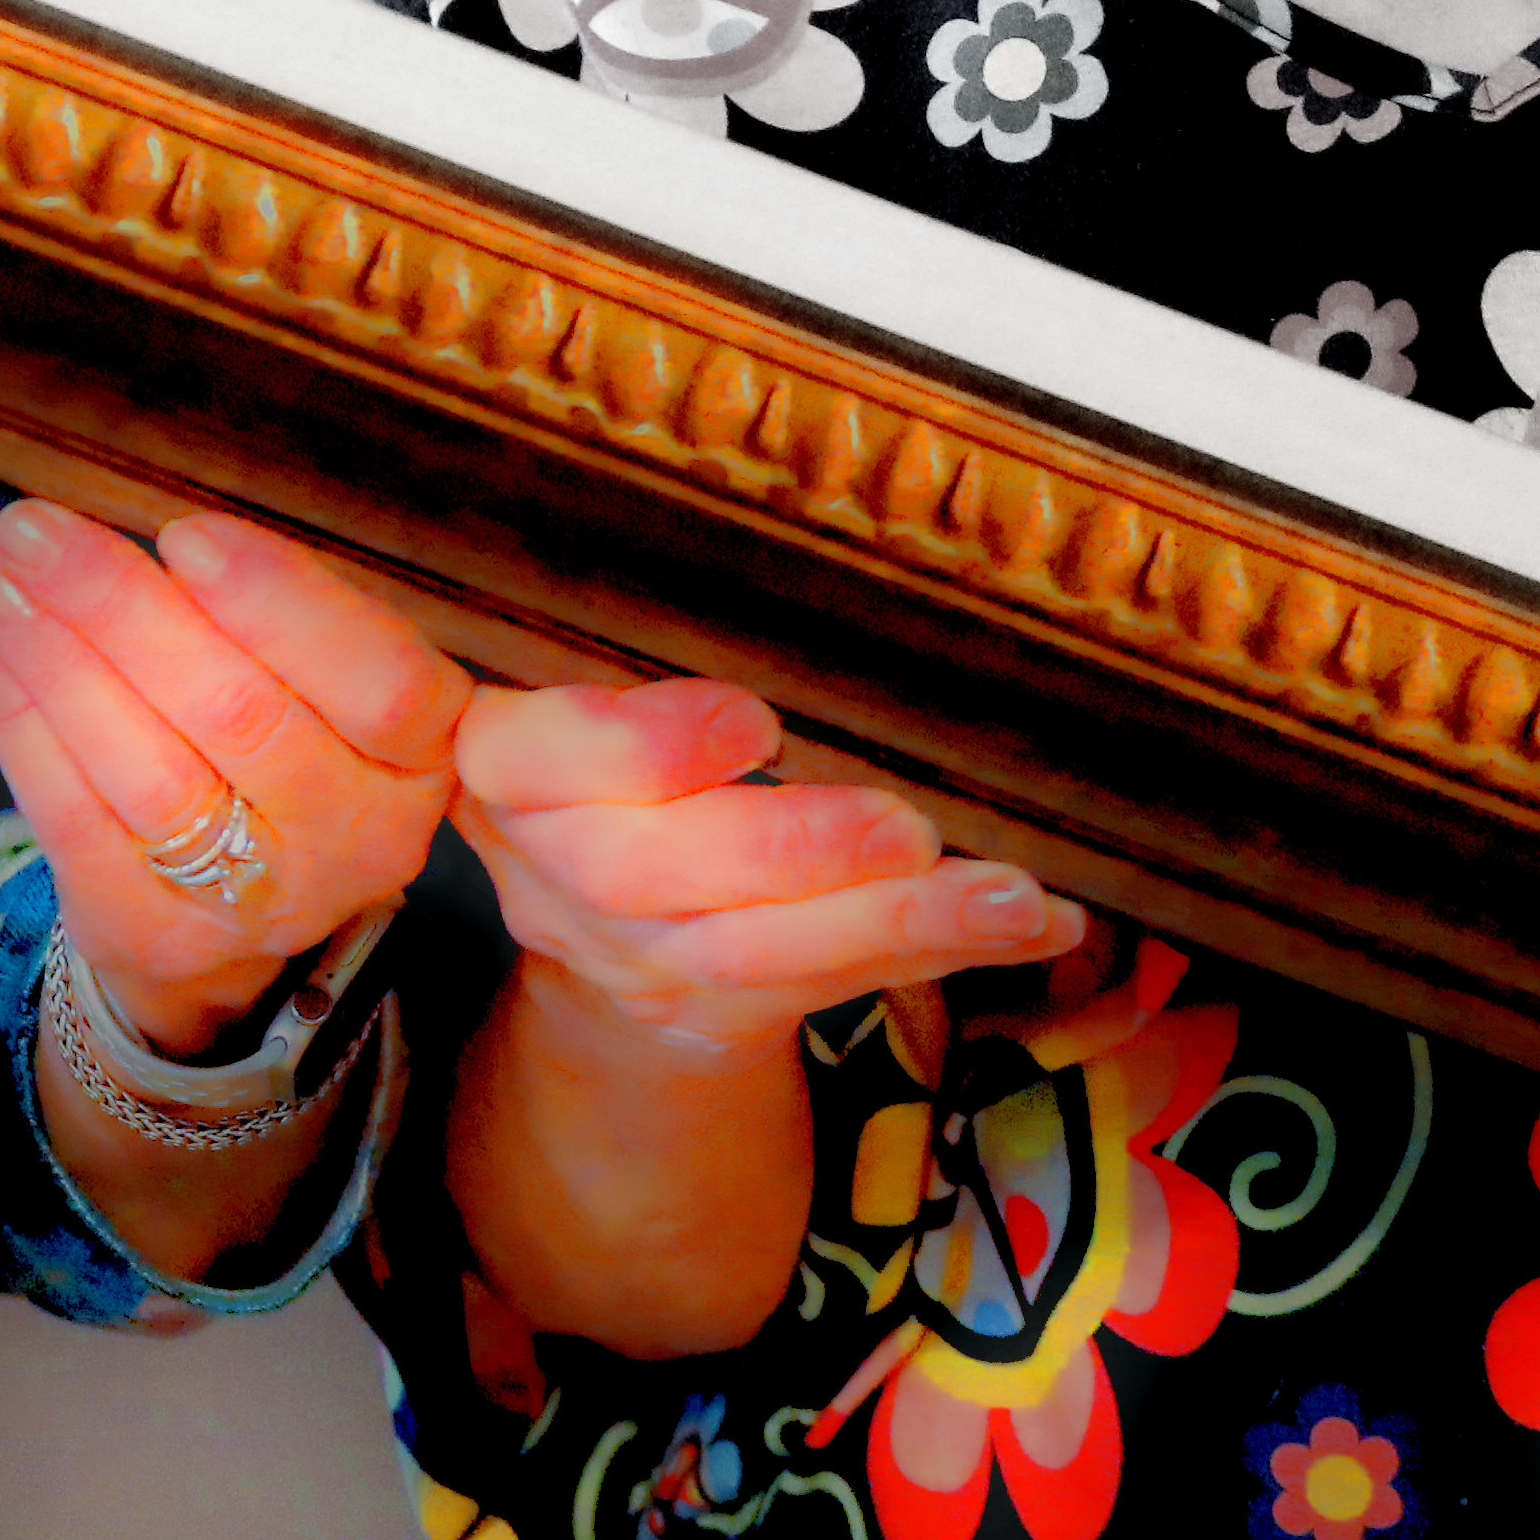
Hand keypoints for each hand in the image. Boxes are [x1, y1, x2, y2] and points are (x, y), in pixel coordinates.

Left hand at [0, 499, 464, 1053]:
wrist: (236, 914)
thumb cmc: (287, 742)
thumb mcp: (325, 676)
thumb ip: (273, 611)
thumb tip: (160, 542)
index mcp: (421, 755)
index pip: (381, 681)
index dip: (280, 604)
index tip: (184, 534)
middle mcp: (356, 837)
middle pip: (238, 715)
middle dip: (121, 608)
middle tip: (35, 530)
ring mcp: (256, 900)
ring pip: (147, 771)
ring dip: (57, 661)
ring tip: (2, 580)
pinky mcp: (155, 931)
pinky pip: (74, 820)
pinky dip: (20, 719)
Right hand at [452, 677, 1078, 1062]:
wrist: (592, 928)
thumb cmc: (600, 752)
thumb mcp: (576, 685)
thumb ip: (625, 632)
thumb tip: (780, 528)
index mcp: (503, 759)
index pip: (531, 755)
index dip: (637, 748)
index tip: (753, 720)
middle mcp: (552, 868)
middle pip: (649, 873)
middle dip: (791, 851)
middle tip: (909, 829)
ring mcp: (631, 955)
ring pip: (757, 953)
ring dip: (897, 924)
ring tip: (1012, 897)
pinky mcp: (715, 1011)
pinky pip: (833, 987)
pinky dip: (942, 951)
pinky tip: (1036, 924)